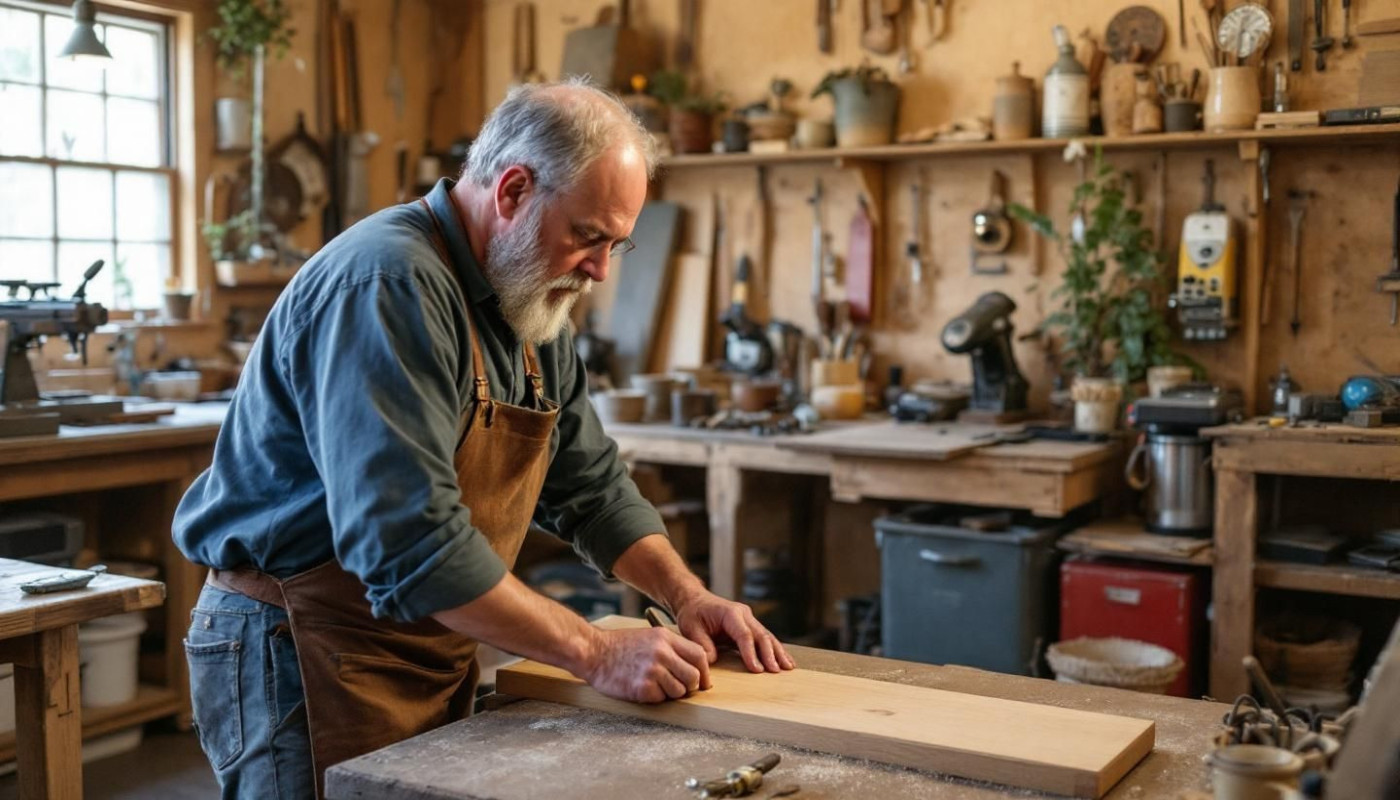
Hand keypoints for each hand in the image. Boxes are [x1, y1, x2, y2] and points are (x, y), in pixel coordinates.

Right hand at [580, 627, 711, 702]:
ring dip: (671, 693)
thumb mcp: (650, 637)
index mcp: (665, 638)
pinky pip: (661, 699)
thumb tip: (694, 666)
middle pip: (694, 676)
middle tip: (680, 688)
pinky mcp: (642, 687)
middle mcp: (662, 653)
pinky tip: (643, 688)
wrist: (593, 652)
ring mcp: (652, 670)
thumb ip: (672, 648)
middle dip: (690, 686)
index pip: (700, 655)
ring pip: (679, 691)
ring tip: (656, 686)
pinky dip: (655, 698)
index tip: (703, 681)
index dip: (705, 671)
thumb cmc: (620, 646)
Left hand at [671, 591, 796, 673]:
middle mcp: (743, 614)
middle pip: (761, 635)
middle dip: (770, 654)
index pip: (744, 635)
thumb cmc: (692, 614)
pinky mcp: (750, 626)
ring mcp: (749, 619)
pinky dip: (774, 649)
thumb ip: (703, 645)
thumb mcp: (691, 628)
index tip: (757, 669)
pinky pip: (764, 638)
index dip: (751, 653)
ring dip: (778, 652)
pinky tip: (784, 661)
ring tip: (788, 667)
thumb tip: (713, 661)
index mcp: (730, 613)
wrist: (694, 600)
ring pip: (767, 636)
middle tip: (776, 671)